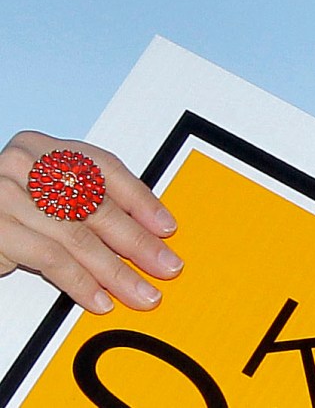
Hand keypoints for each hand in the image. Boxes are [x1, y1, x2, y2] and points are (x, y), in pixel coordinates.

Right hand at [0, 131, 182, 312]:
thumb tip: (149, 229)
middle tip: (164, 266)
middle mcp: (25, 164)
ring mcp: (6, 196)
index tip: (167, 228)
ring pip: (77, 237)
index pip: (107, 170)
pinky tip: (100, 299)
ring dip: (115, 271)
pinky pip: (51, 260)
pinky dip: (81, 283)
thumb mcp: (53, 194)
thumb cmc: (13, 208)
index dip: (142, 200)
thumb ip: (91, 200)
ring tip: (139, 292)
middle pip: (96, 205)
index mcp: (47, 148)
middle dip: (138, 241)